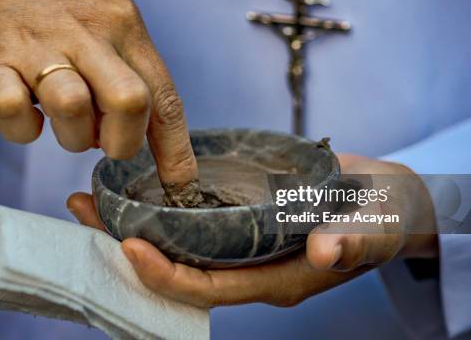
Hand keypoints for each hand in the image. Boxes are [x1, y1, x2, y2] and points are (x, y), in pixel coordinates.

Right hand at [0, 0, 196, 184]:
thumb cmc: (49, 0)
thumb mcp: (103, 15)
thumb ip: (128, 67)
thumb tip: (143, 131)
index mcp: (122, 23)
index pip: (164, 96)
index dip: (176, 151)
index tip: (179, 185)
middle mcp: (86, 31)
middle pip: (130, 103)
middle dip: (122, 143)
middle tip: (105, 142)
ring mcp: (37, 44)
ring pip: (74, 110)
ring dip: (72, 136)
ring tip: (62, 120)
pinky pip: (15, 114)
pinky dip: (22, 129)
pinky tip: (22, 107)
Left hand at [67, 154, 438, 307]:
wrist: (386, 199)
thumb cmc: (385, 216)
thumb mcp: (379, 227)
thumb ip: (355, 241)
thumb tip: (326, 252)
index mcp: (277, 279)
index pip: (210, 289)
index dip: (167, 275)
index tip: (128, 245)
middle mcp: (251, 266)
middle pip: (179, 269)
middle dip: (129, 248)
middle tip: (84, 213)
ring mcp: (244, 242)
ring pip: (178, 245)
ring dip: (134, 223)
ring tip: (93, 197)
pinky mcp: (242, 216)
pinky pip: (192, 220)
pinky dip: (161, 205)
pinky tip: (136, 181)